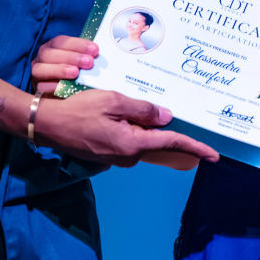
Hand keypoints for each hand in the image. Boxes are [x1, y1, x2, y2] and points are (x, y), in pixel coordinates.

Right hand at [32, 35, 98, 93]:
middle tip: (89, 62)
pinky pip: (41, 86)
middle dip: (71, 56)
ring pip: (41, 68)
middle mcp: (42, 58)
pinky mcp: (37, 88)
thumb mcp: (82, 63)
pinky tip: (63, 86)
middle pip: (50, 53)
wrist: (65, 97)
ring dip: (60, 70)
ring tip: (76, 73)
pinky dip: (52, 86)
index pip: (61, 42)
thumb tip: (99, 54)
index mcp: (53, 47)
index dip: (78, 44)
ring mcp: (37, 73)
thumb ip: (87, 57)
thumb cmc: (77, 76)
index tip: (95, 50)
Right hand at [36, 88, 217, 167]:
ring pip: (142, 141)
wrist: (46, 125)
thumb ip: (143, 110)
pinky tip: (127, 116)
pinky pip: (128, 142)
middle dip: (169, 132)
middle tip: (182, 119)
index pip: (172, 144)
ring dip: (147, 128)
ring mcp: (116, 158)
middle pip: (158, 142)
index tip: (214, 154)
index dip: (195, 147)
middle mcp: (127, 156)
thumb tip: (167, 117)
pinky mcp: (106, 154)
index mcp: (132, 144)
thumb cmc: (77, 110)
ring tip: (145, 110)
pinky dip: (132, 130)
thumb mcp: (113, 101)